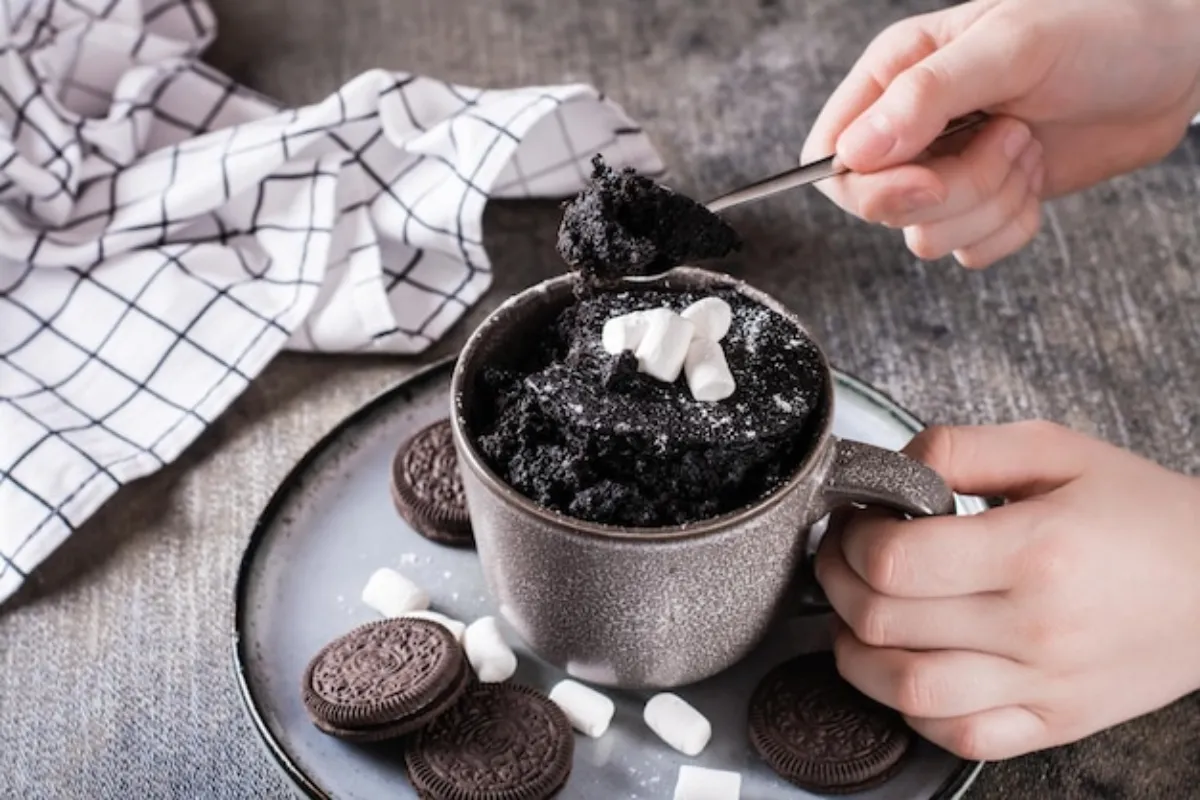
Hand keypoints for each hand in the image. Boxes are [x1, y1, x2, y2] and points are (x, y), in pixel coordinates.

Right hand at [802, 0, 1199, 267]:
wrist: (1172, 67)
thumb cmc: (1101, 31)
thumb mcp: (1011, 46)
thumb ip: (926, 95)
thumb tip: (856, 150)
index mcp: (896, 75)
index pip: (831, 154)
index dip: (868, 184)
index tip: (927, 178)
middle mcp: (911, 127)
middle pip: (878, 205)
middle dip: (950, 191)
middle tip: (1006, 140)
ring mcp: (947, 169)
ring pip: (926, 236)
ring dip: (990, 202)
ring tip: (1028, 144)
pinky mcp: (984, 203)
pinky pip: (971, 251)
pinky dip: (1012, 225)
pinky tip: (1036, 176)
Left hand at [814, 421, 1199, 759]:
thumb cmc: (1142, 513)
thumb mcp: (1057, 449)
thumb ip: (962, 448)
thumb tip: (891, 470)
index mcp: (1035, 551)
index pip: (894, 561)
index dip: (851, 539)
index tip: (855, 522)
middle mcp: (1037, 628)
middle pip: (884, 622)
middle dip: (835, 584)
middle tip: (842, 559)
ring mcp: (1045, 685)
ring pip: (908, 692)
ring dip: (857, 654)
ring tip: (857, 618)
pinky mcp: (1055, 722)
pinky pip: (958, 737)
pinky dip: (912, 710)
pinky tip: (908, 668)